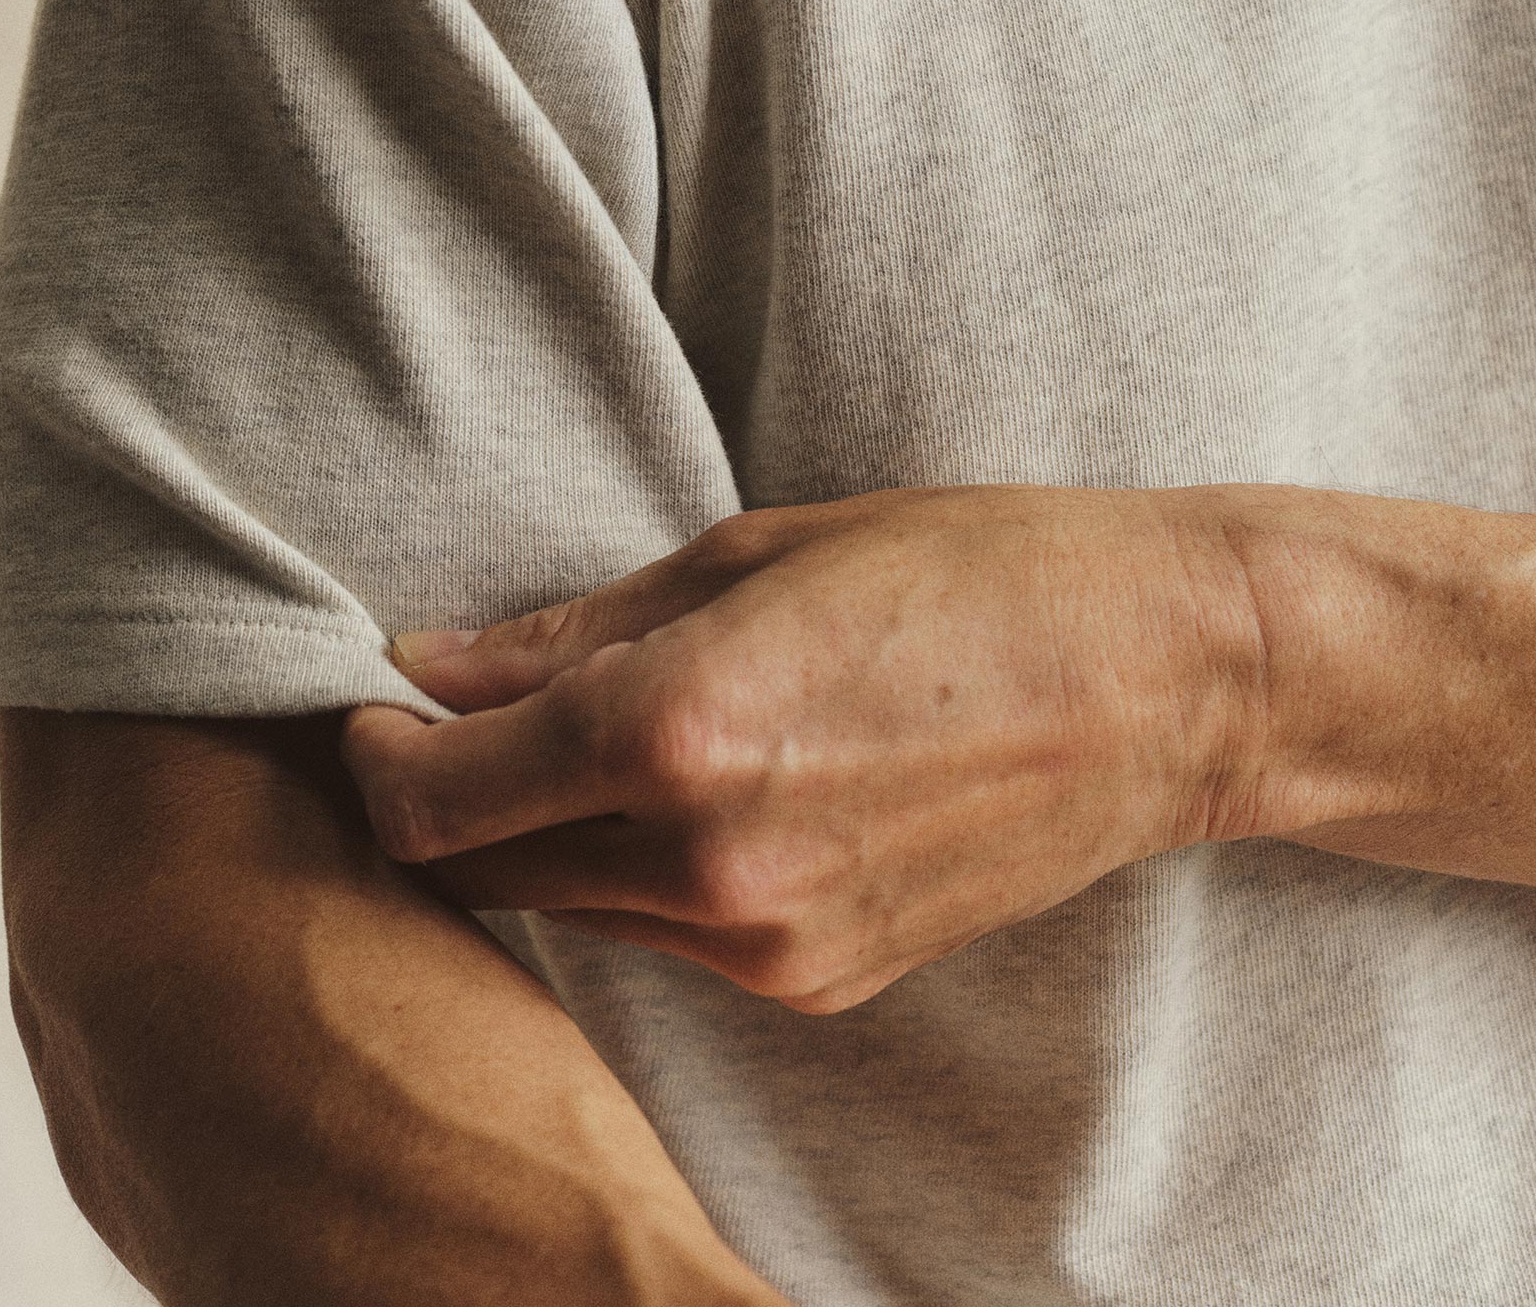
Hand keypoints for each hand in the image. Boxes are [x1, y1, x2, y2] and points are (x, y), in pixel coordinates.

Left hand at [341, 484, 1271, 1014]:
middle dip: (447, 797)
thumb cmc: (971, 570)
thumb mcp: (756, 551)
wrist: (1162, 682)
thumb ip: (573, 628)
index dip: (373, 750)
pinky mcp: (817, 984)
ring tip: (596, 737)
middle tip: (465, 713)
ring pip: (571, 910)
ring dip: (545, 834)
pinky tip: (703, 787)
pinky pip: (669, 937)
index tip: (377, 701)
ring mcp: (765, 947)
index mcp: (677, 728)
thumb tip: (428, 666)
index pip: (436, 793)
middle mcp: (706, 864)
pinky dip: (641, 870)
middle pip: (482, 868)